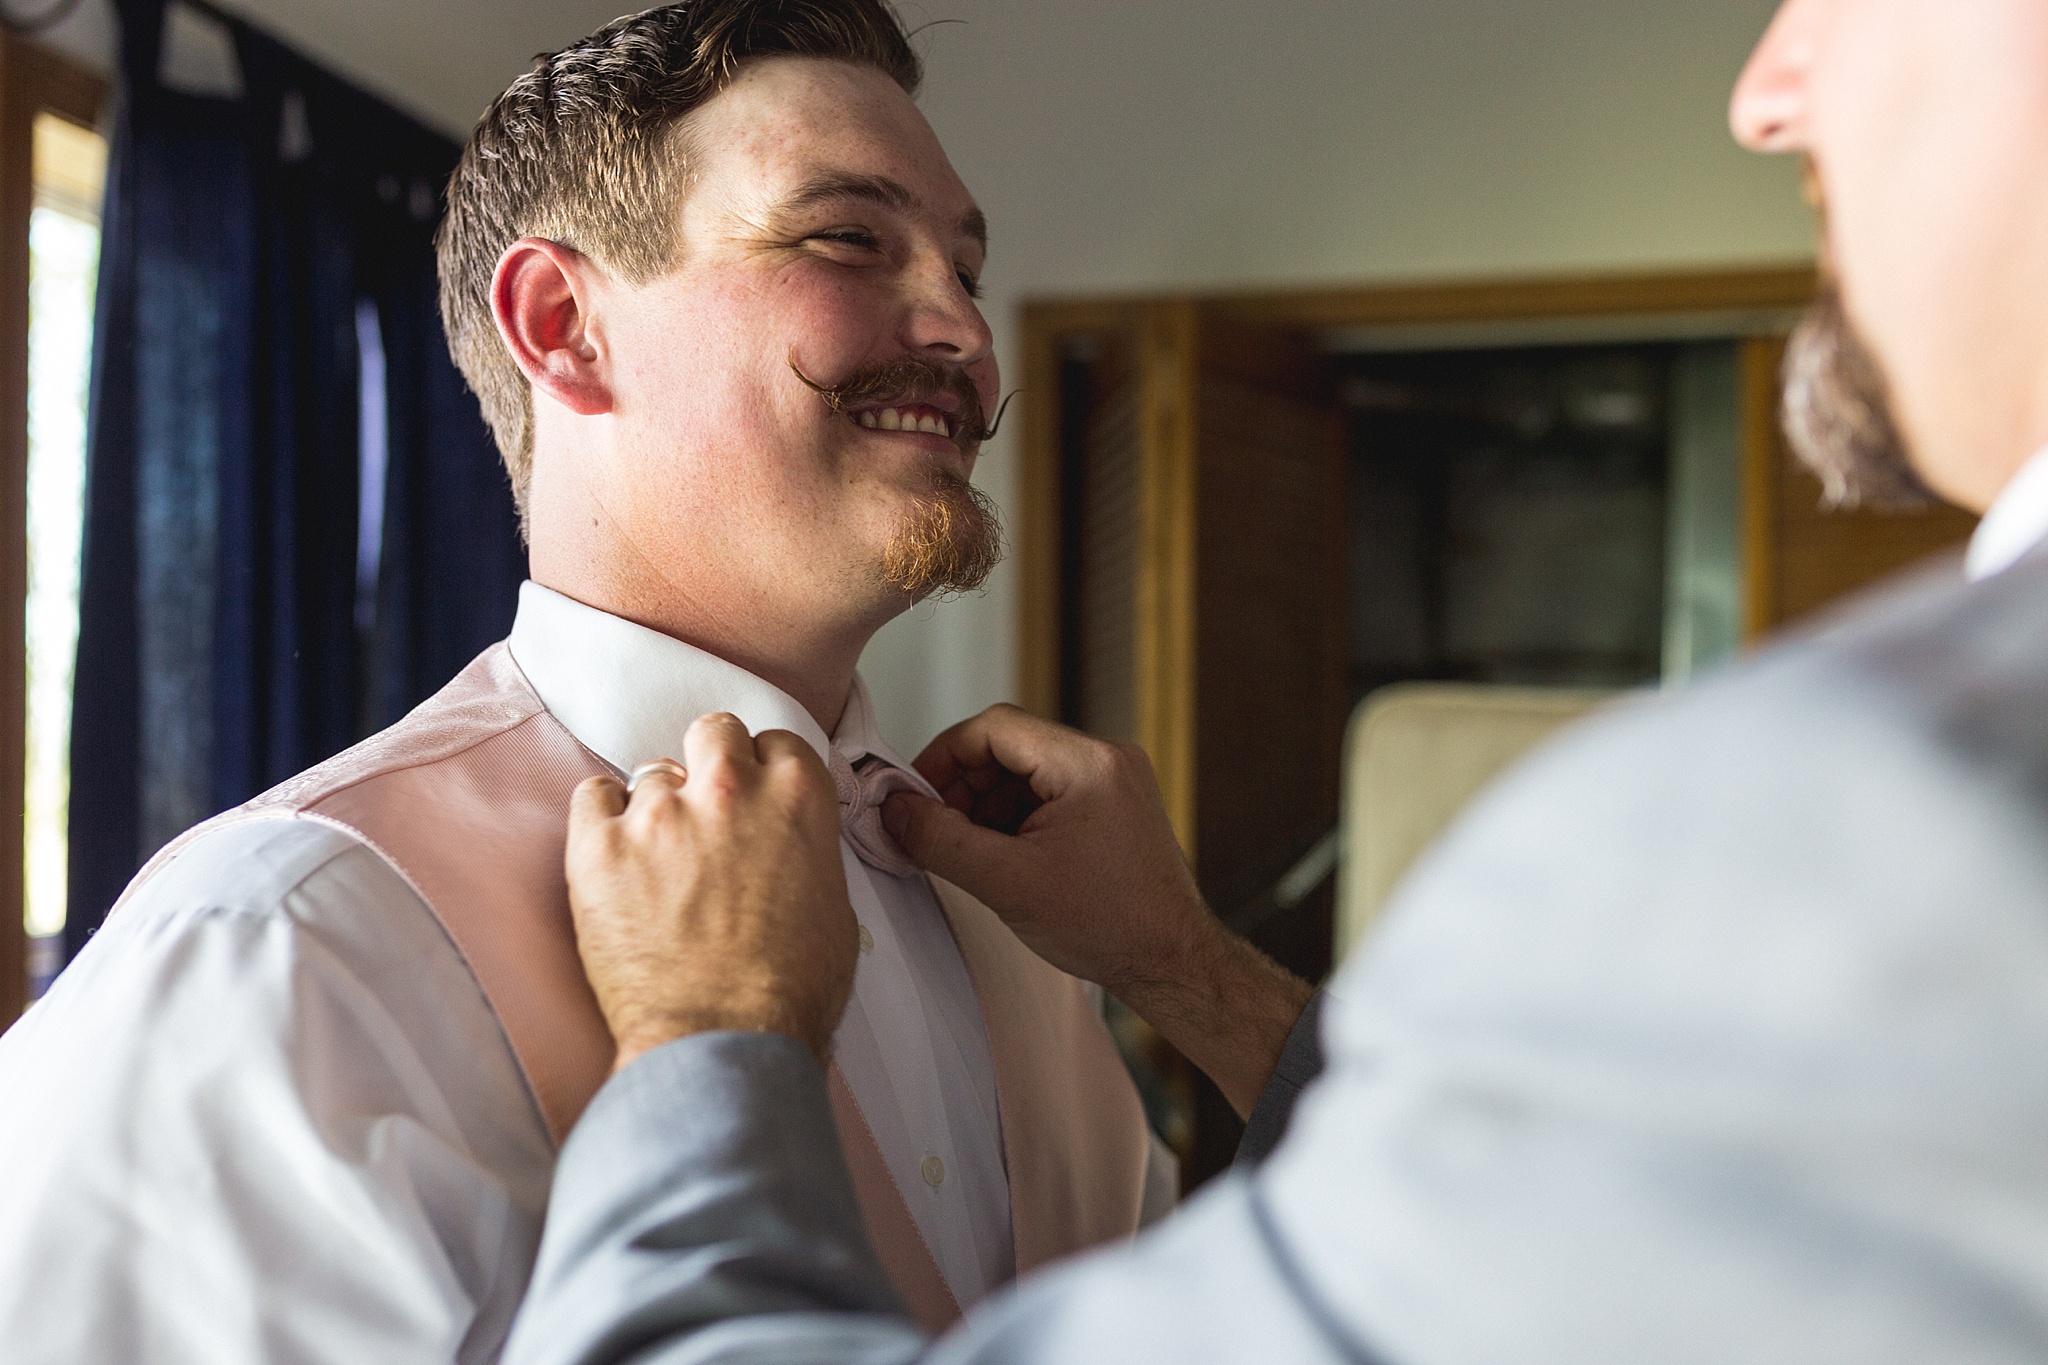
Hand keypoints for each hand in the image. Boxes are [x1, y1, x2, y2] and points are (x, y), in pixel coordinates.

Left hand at [565, 713, 855, 1070]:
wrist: (724, 1041)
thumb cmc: (786, 992)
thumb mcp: (833, 906)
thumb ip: (805, 851)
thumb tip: (785, 847)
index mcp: (797, 797)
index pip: (776, 743)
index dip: (763, 772)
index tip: (754, 795)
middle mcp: (730, 789)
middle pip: (713, 733)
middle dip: (710, 764)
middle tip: (706, 811)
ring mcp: (660, 814)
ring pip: (652, 773)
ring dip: (657, 808)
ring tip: (659, 862)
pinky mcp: (599, 846)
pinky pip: (592, 796)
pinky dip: (602, 818)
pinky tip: (616, 853)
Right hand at [883, 704, 1311, 1116]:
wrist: (1171, 963)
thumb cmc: (1109, 927)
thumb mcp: (1007, 883)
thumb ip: (940, 840)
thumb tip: (893, 810)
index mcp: (1087, 763)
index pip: (994, 727)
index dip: (943, 757)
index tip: (913, 794)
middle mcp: (1107, 759)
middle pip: (1009, 746)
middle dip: (963, 786)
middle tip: (932, 829)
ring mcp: (1114, 780)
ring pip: (1025, 772)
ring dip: (986, 805)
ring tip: (965, 851)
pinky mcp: (1114, 804)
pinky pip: (1048, 793)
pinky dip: (1014, 818)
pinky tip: (999, 857)